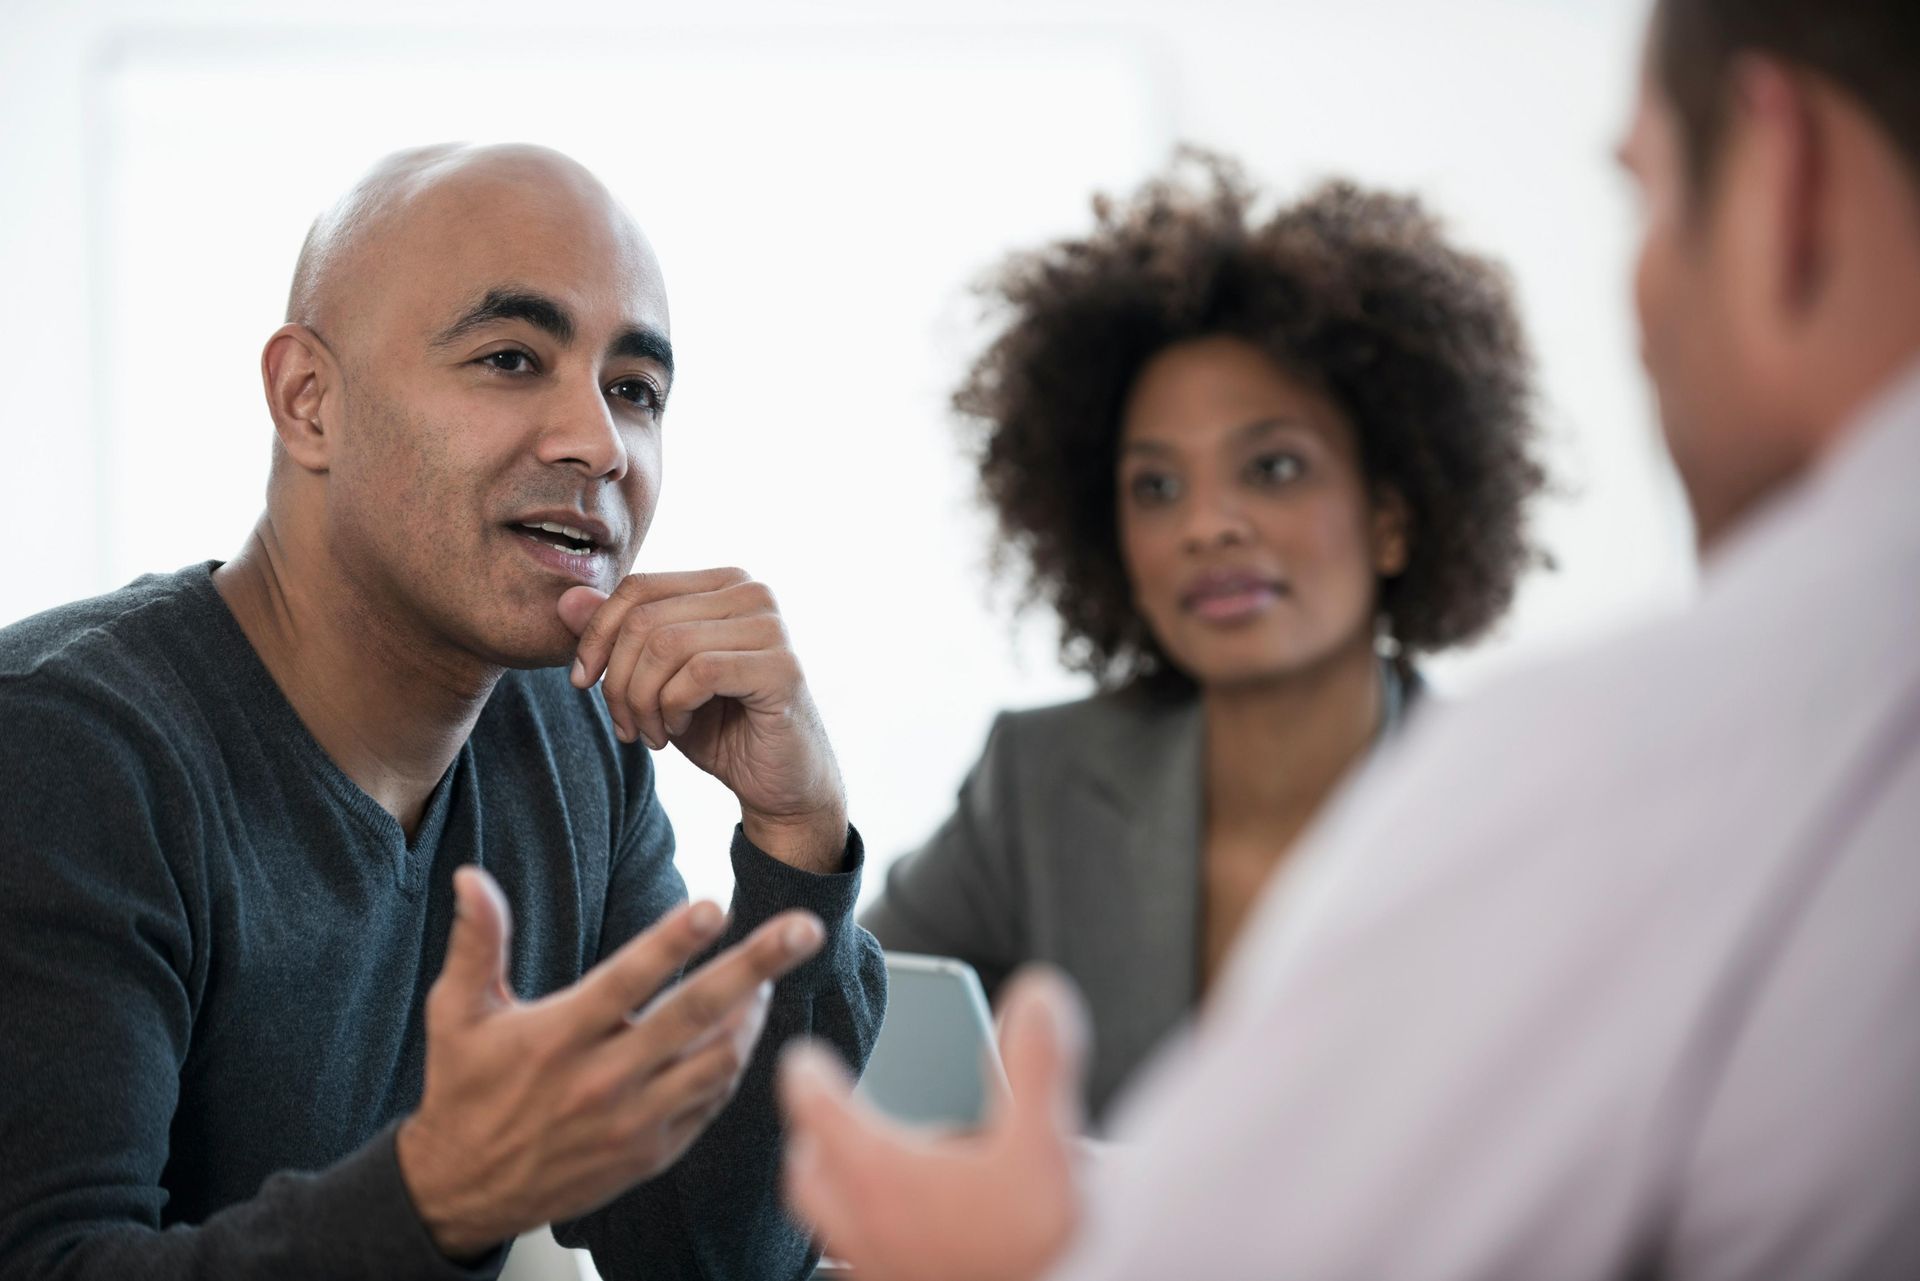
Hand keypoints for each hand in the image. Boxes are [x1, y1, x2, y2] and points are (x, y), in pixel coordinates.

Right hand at [396, 866, 826, 1259]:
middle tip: (805, 929)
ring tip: (767, 980)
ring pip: (718, 1062)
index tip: (716, 905)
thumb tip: (471, 877)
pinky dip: (733, 1063)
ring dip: (752, 1016)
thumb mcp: (456, 1013)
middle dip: (757, 967)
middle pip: (697, 1015)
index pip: (627, 981)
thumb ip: (477, 942)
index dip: (672, 942)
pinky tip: (740, 1032)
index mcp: (559, 1037)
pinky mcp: (652, 1152)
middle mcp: (603, 1080)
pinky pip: (710, 1101)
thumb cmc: (464, 1089)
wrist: (464, 1190)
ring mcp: (634, 1121)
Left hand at [559, 570, 845, 871]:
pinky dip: (673, 708)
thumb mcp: (654, 680)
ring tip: (652, 734)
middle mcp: (752, 592)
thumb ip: (615, 637)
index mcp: (723, 583)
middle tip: (626, 726)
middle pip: (646, 619)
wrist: (779, 784)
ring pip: (667, 645)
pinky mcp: (782, 668)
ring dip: (643, 701)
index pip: (638, 588)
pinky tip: (678, 730)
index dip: (596, 635)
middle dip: (618, 680)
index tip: (582, 683)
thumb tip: (566, 599)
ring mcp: (771, 627)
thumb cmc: (720, 726)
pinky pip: (699, 674)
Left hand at [779, 969, 1088, 1280]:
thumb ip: (1037, 1061)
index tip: (801, 1058)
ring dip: (831, 1193)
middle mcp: (862, 1227)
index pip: (817, 1109)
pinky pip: (851, 1270)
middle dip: (813, 1139)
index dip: (807, 1076)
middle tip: (829, 1116)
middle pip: (806, 1173)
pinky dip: (855, 1246)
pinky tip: (896, 1240)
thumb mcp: (1048, 1142)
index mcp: (882, 1175)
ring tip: (859, 1175)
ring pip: (824, 1227)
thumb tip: (1034, 991)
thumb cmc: (1042, 1243)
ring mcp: (876, 1273)